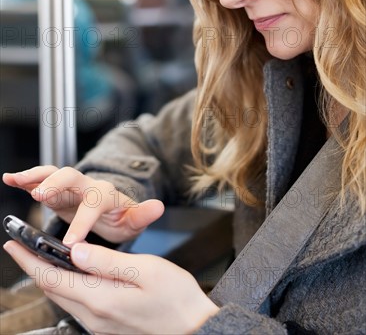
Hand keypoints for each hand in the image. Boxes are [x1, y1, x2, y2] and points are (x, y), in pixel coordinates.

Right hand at [3, 166, 163, 244]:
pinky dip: (26, 178)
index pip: (93, 204)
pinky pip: (40, 179)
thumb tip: (159, 206)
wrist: (109, 209)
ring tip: (18, 180)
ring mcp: (69, 185)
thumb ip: (142, 215)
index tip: (72, 244)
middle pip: (70, 176)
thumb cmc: (119, 216)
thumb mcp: (132, 220)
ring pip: (52, 173)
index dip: (83, 223)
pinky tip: (10, 179)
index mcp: (104, 195)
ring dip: (36, 176)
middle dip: (55, 184)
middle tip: (40, 196)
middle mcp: (85, 185)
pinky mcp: (56, 189)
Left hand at [4, 240, 218, 334]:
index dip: (30, 260)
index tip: (13, 243)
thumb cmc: (176, 298)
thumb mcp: (145, 271)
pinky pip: (76, 304)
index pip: (52, 278)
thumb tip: (75, 251)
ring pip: (62, 297)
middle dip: (32, 266)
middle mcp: (94, 316)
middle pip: (52, 289)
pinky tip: (69, 275)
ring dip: (47, 276)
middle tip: (19, 246)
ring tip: (39, 256)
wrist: (195, 330)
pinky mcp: (107, 326)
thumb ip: (108, 261)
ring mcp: (99, 324)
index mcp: (101, 299)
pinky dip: (64, 286)